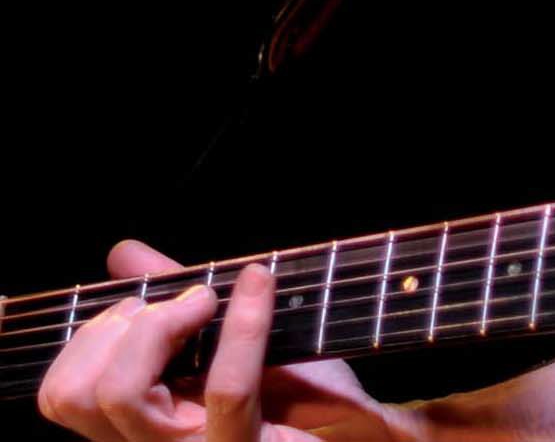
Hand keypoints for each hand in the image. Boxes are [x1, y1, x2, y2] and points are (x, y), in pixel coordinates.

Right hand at [38, 239, 415, 441]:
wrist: (368, 435)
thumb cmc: (301, 390)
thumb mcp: (228, 333)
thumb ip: (171, 300)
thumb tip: (123, 254)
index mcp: (145, 425)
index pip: (63, 397)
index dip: (89, 337)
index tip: (145, 300)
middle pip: (87, 394)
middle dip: (123, 324)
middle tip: (185, 302)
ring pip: (127, 395)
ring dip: (163, 324)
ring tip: (209, 302)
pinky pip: (225, 387)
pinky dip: (243, 321)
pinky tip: (260, 282)